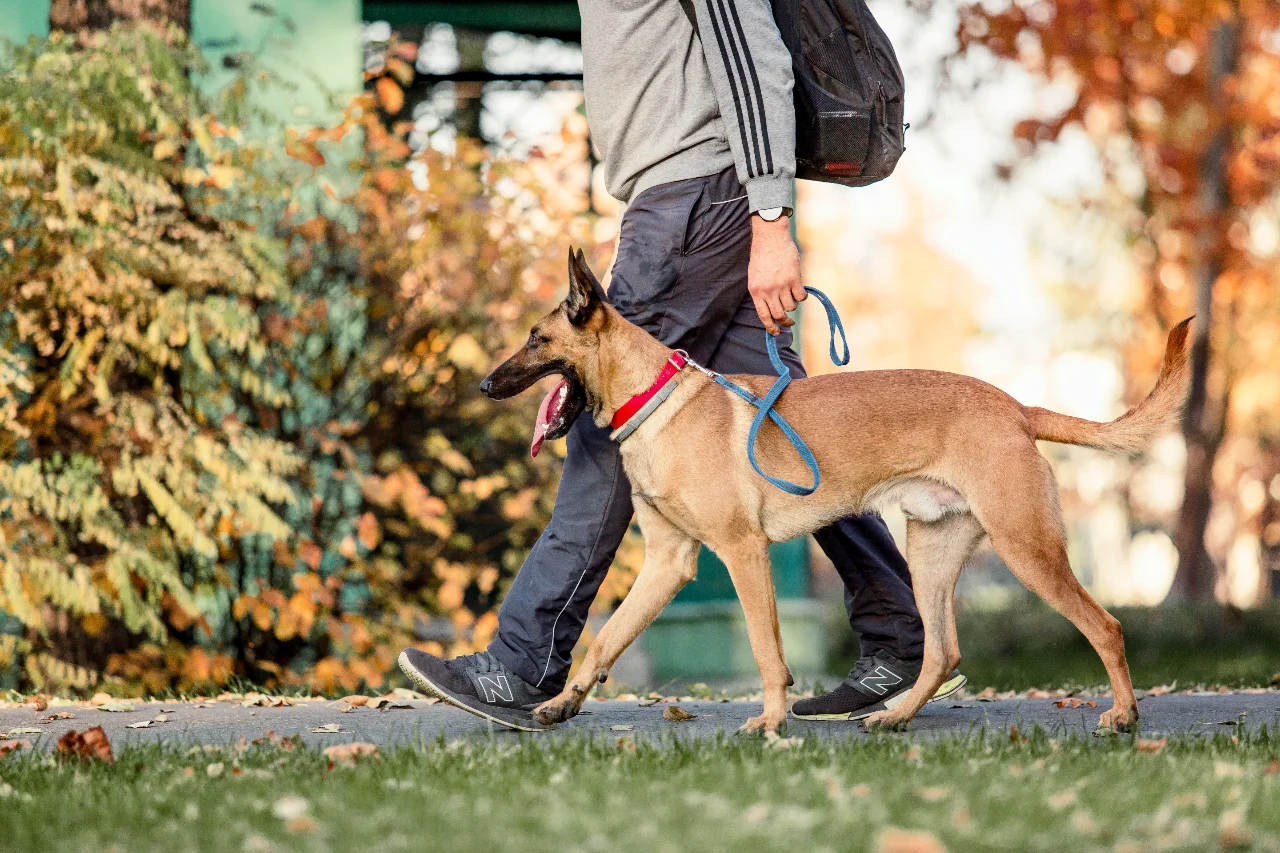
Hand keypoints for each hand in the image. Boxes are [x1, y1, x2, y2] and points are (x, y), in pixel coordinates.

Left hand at [748, 215, 805, 334]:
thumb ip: (761, 293)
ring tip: (791, 295)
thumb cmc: (762, 256)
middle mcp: (768, 291)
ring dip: (792, 304)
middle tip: (789, 321)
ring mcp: (781, 285)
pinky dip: (802, 296)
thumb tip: (771, 310)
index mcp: (755, 291)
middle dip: (785, 321)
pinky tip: (800, 290)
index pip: (763, 316)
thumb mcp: (754, 277)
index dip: (771, 327)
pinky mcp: (794, 279)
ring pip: (791, 306)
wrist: (770, 238)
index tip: (776, 333)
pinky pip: (801, 297)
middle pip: (779, 314)